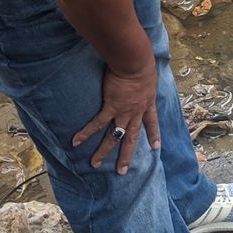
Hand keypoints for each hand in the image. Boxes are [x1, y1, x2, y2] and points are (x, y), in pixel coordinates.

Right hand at [72, 60, 160, 174]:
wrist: (135, 62)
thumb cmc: (142, 62)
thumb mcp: (149, 75)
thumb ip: (146, 80)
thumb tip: (145, 76)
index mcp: (148, 103)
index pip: (152, 122)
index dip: (153, 135)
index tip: (156, 148)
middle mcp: (136, 112)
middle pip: (132, 138)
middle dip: (127, 155)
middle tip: (122, 171)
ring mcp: (123, 112)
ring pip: (114, 136)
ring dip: (104, 151)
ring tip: (95, 164)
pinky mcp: (111, 107)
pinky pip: (97, 123)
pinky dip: (86, 133)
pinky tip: (76, 142)